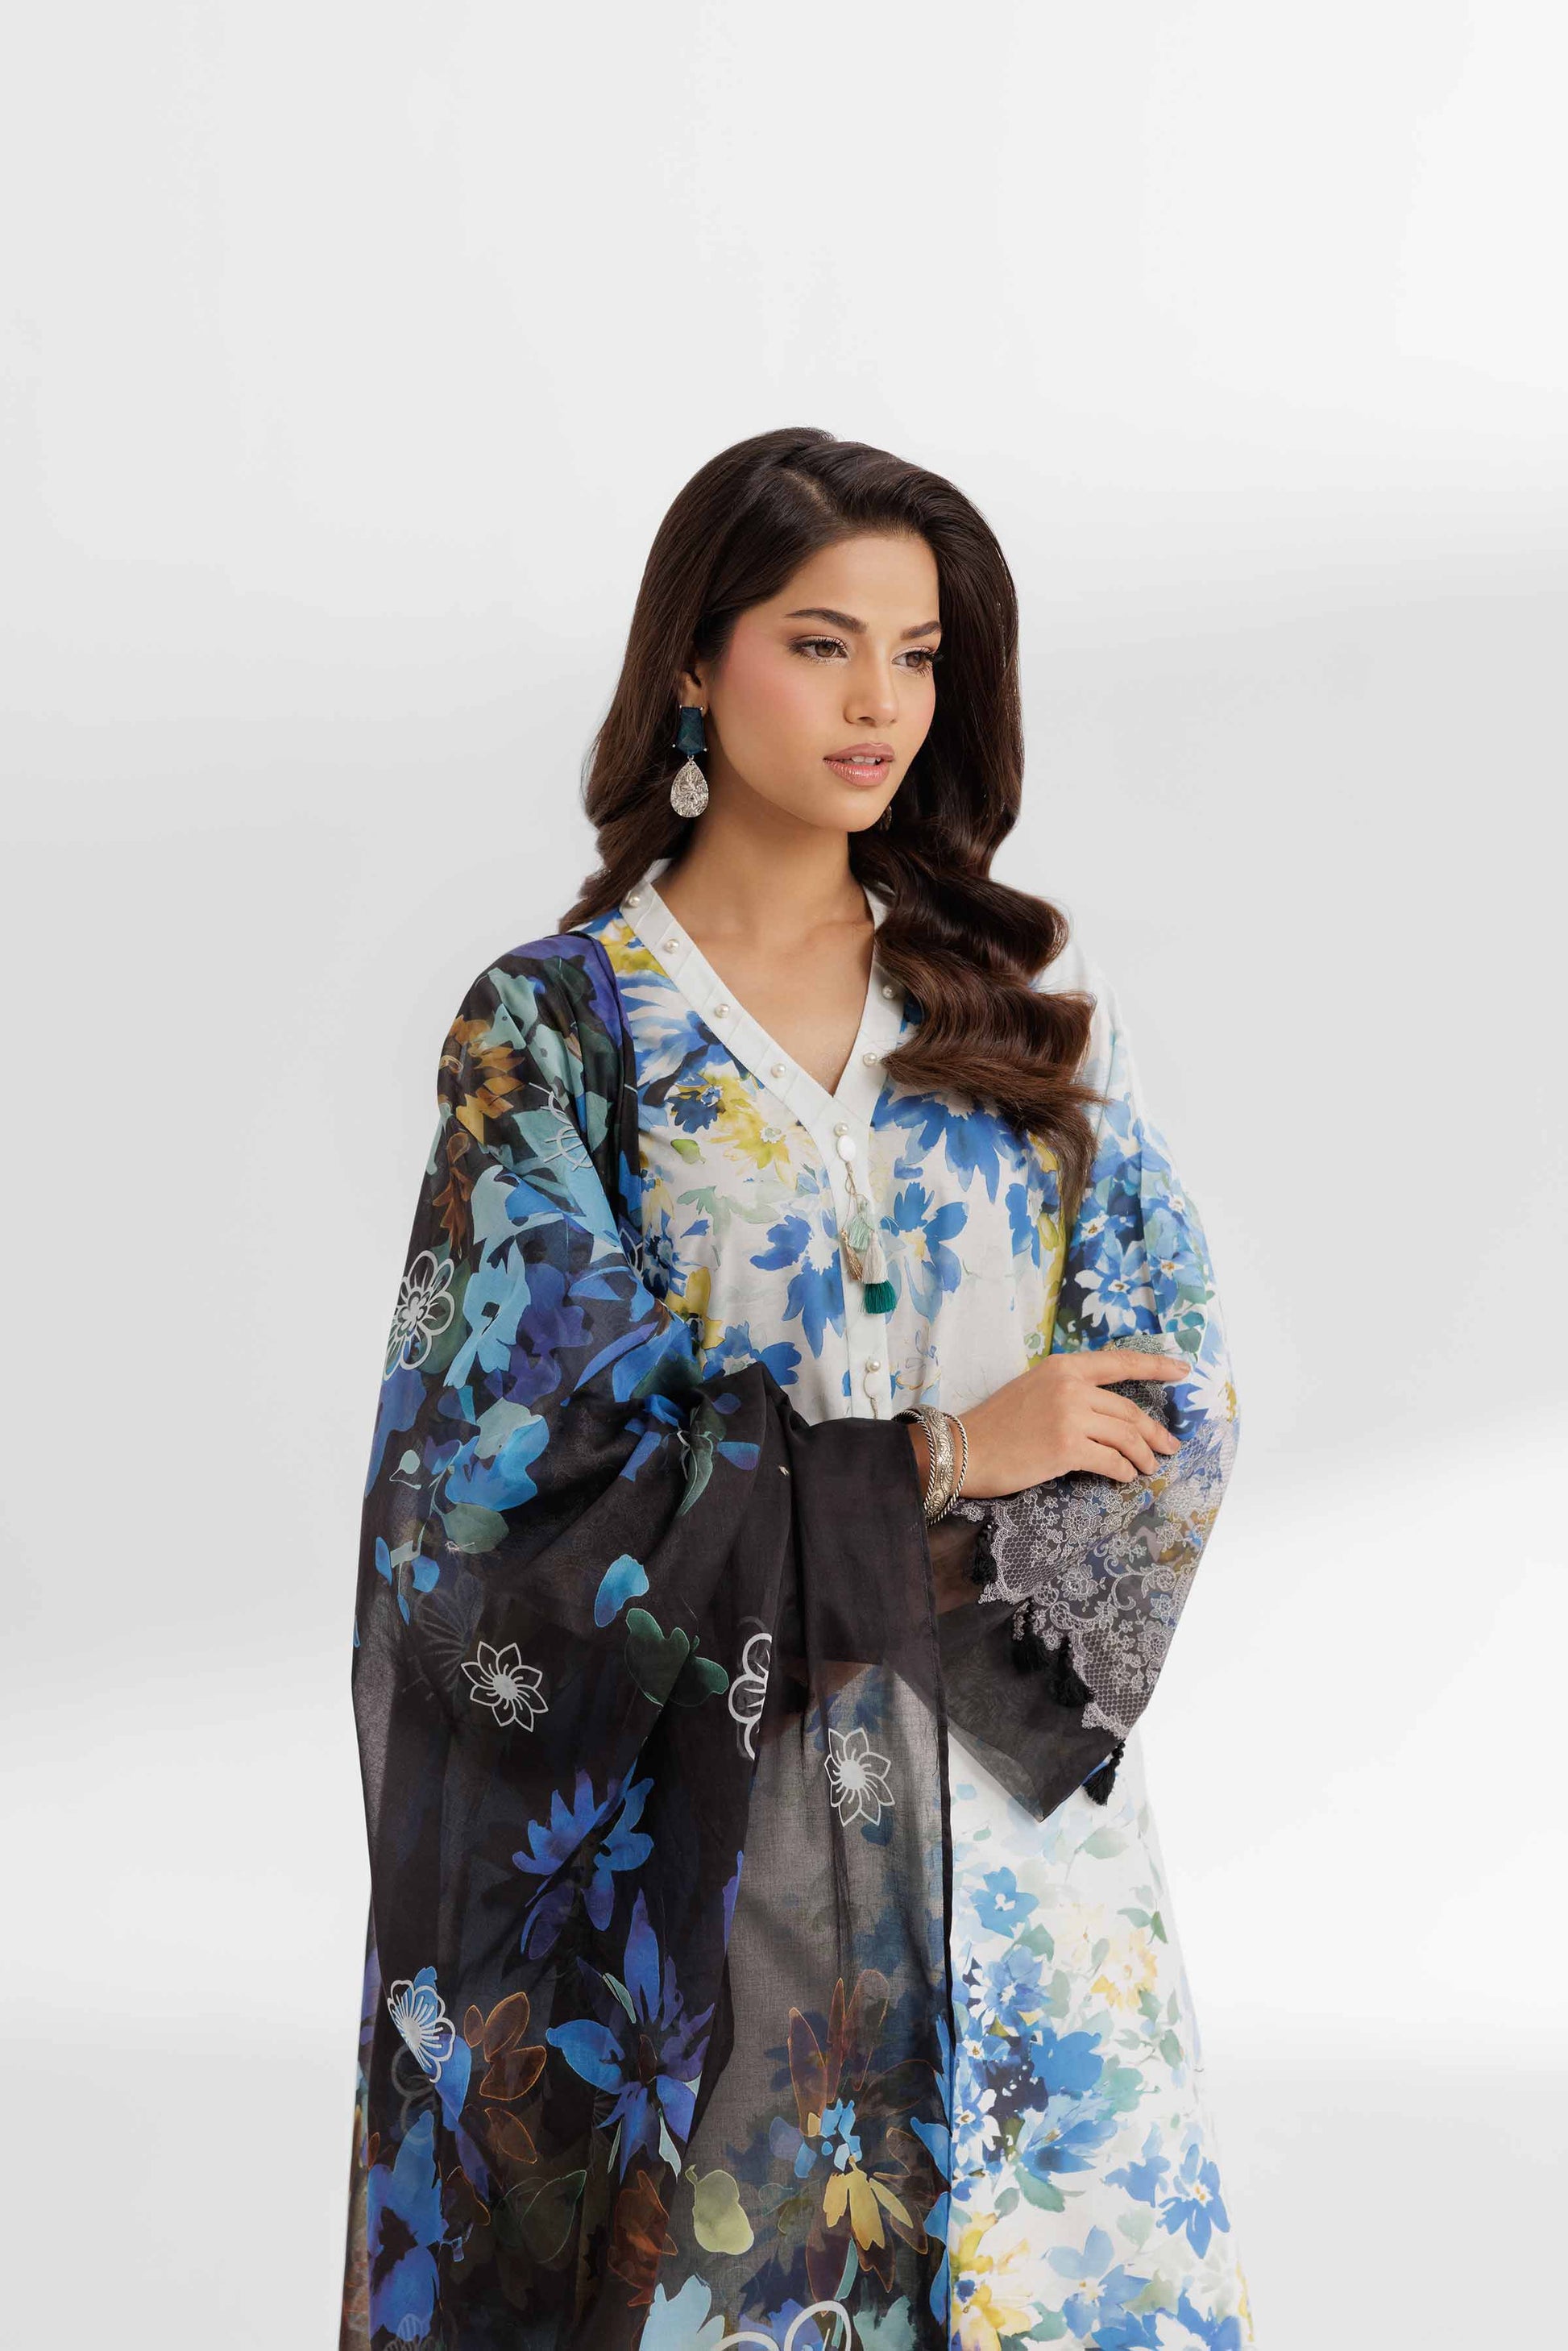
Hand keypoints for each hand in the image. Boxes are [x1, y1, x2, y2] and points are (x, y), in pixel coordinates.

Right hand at [906, 1345, 1188, 1500]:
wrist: (965, 1450)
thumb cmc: (997, 1425)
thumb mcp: (1034, 1389)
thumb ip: (1070, 1390)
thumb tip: (1107, 1410)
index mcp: (1063, 1367)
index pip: (1120, 1362)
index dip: (1156, 1366)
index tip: (1183, 1370)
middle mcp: (1070, 1386)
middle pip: (1129, 1409)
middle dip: (1155, 1431)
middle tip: (1169, 1446)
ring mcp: (1070, 1415)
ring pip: (1126, 1435)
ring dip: (1143, 1455)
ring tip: (1149, 1467)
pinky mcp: (1067, 1447)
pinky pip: (1111, 1460)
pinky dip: (1123, 1471)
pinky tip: (1125, 1477)